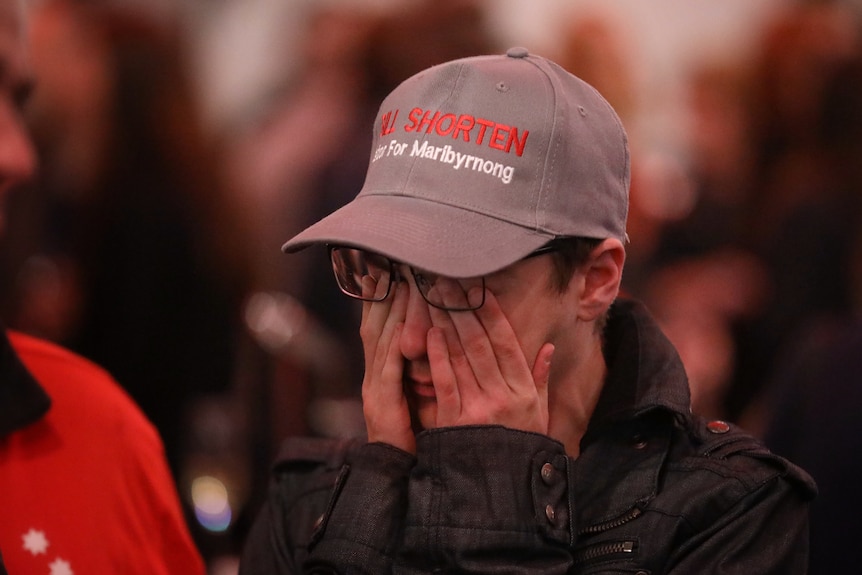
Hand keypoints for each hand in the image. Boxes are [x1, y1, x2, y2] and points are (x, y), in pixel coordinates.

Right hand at [358, 276, 415, 452]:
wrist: (392, 473)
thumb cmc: (410, 437)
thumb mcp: (415, 397)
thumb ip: (420, 370)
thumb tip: (432, 341)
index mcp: (381, 372)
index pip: (381, 325)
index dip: (383, 296)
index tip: (388, 269)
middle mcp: (373, 374)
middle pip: (376, 325)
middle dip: (383, 293)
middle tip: (389, 263)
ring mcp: (374, 387)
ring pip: (383, 339)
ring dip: (392, 310)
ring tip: (401, 282)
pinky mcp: (383, 402)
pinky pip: (390, 367)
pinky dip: (397, 343)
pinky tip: (406, 325)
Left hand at [426, 284, 553, 433]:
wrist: (498, 489)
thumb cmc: (519, 448)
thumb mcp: (539, 415)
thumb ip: (540, 380)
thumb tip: (547, 347)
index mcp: (524, 392)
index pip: (507, 344)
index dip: (493, 314)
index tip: (481, 290)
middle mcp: (502, 396)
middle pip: (480, 344)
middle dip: (463, 310)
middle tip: (448, 284)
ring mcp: (477, 408)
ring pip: (460, 357)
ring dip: (446, 324)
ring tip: (434, 299)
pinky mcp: (453, 421)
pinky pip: (444, 382)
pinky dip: (436, 356)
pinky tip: (429, 334)